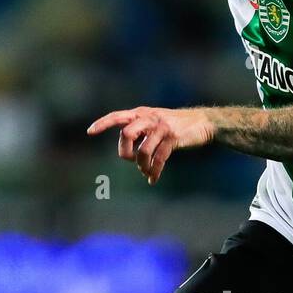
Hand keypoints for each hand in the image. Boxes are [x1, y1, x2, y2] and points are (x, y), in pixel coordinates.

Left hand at [86, 106, 213, 184]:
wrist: (202, 122)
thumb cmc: (175, 125)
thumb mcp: (155, 121)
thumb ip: (140, 130)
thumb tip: (126, 152)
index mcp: (141, 113)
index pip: (117, 116)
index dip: (103, 123)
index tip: (90, 132)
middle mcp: (149, 118)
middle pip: (127, 134)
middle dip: (126, 152)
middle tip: (132, 160)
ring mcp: (161, 128)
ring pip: (143, 150)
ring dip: (142, 166)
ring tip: (146, 171)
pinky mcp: (173, 138)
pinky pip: (159, 159)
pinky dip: (154, 172)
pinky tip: (153, 179)